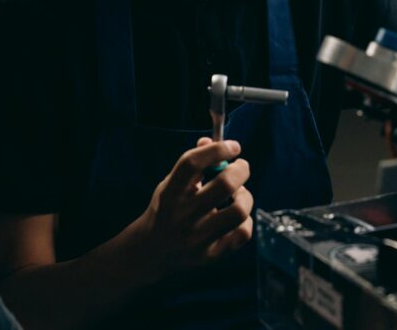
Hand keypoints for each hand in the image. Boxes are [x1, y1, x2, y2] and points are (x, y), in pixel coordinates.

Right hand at [130, 137, 252, 278]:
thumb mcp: (170, 184)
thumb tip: (209, 140)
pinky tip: (237, 217)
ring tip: (239, 194)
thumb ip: (190, 163)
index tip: (233, 146)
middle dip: (240, 170)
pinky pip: (242, 234)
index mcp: (169, 194)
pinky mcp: (210, 255)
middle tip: (241, 167)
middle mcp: (182, 216)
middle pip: (224, 185)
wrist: (150, 252)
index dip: (216, 149)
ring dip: (245, 196)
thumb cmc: (166, 210)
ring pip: (238, 211)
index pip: (192, 164)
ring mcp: (197, 239)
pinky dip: (246, 221)